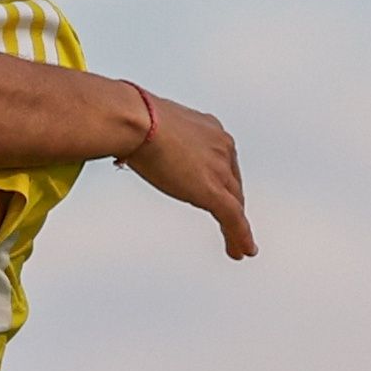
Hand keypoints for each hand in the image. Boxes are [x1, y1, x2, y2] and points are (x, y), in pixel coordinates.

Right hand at [121, 93, 255, 259]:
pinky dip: (240, 237)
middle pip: (233, 185)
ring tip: (239, 248)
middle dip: (234, 206)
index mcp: (209, 130)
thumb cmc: (134, 118)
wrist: (138, 120)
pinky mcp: (212, 190)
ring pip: (235, 204)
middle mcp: (221, 147)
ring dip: (238, 229)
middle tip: (234, 227)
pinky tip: (243, 252)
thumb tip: (127, 149)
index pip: (222, 162)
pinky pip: (233, 219)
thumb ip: (148, 142)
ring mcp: (219, 169)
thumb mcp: (148, 129)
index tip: (220, 194)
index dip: (223, 182)